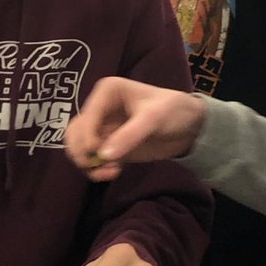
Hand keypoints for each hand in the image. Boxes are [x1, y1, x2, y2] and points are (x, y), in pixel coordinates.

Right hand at [64, 77, 206, 181]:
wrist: (190, 126)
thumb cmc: (173, 110)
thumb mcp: (154, 118)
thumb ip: (130, 135)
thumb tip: (104, 155)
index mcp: (107, 92)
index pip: (86, 117)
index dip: (87, 138)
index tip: (98, 154)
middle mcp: (100, 108)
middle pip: (75, 133)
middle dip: (82, 153)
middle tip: (98, 167)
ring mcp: (103, 128)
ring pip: (79, 147)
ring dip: (87, 163)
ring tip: (108, 173)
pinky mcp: (110, 145)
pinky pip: (92, 158)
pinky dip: (96, 168)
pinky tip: (113, 173)